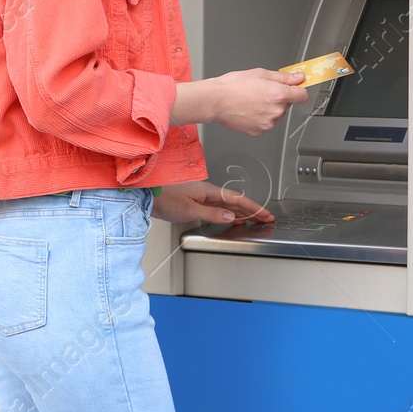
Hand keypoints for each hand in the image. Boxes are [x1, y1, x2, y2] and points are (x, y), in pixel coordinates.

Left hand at [152, 181, 274, 224]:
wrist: (146, 194)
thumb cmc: (164, 198)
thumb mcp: (190, 210)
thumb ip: (212, 213)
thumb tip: (231, 216)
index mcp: (208, 191)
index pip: (237, 200)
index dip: (253, 208)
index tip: (266, 215)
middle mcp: (207, 192)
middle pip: (235, 201)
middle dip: (252, 210)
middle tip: (266, 218)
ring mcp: (201, 195)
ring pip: (228, 204)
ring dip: (242, 212)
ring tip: (254, 219)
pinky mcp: (195, 200)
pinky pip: (219, 206)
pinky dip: (229, 212)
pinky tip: (232, 217)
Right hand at [200, 69, 311, 135]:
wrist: (216, 101)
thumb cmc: (233, 86)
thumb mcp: (260, 73)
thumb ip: (283, 77)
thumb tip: (298, 77)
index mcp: (279, 94)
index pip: (302, 95)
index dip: (298, 90)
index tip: (295, 89)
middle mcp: (276, 110)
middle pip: (287, 104)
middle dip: (279, 98)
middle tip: (262, 91)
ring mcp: (268, 123)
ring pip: (276, 114)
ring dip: (269, 108)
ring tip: (252, 101)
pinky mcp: (259, 131)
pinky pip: (266, 123)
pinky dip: (260, 118)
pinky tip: (248, 110)